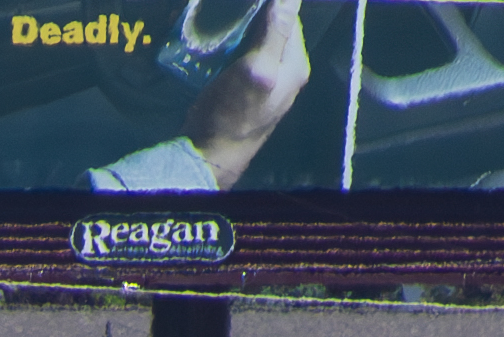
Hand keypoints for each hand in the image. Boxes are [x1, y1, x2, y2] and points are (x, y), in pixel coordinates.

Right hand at [187, 0, 311, 181]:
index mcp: (294, 64)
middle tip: (222, 12)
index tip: (242, 4)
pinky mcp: (241, 89)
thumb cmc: (235, 114)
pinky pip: (236, 58)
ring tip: (213, 24)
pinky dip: (224, 48)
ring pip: (250, 42)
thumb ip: (274, 32)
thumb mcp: (257, 69)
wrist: (209, 155)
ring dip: (232, 32)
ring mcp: (261, 81)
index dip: (266, 6)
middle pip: (268, 29)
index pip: (287, 17)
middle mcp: (283, 71)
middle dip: (246, 18)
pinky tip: (209, 46)